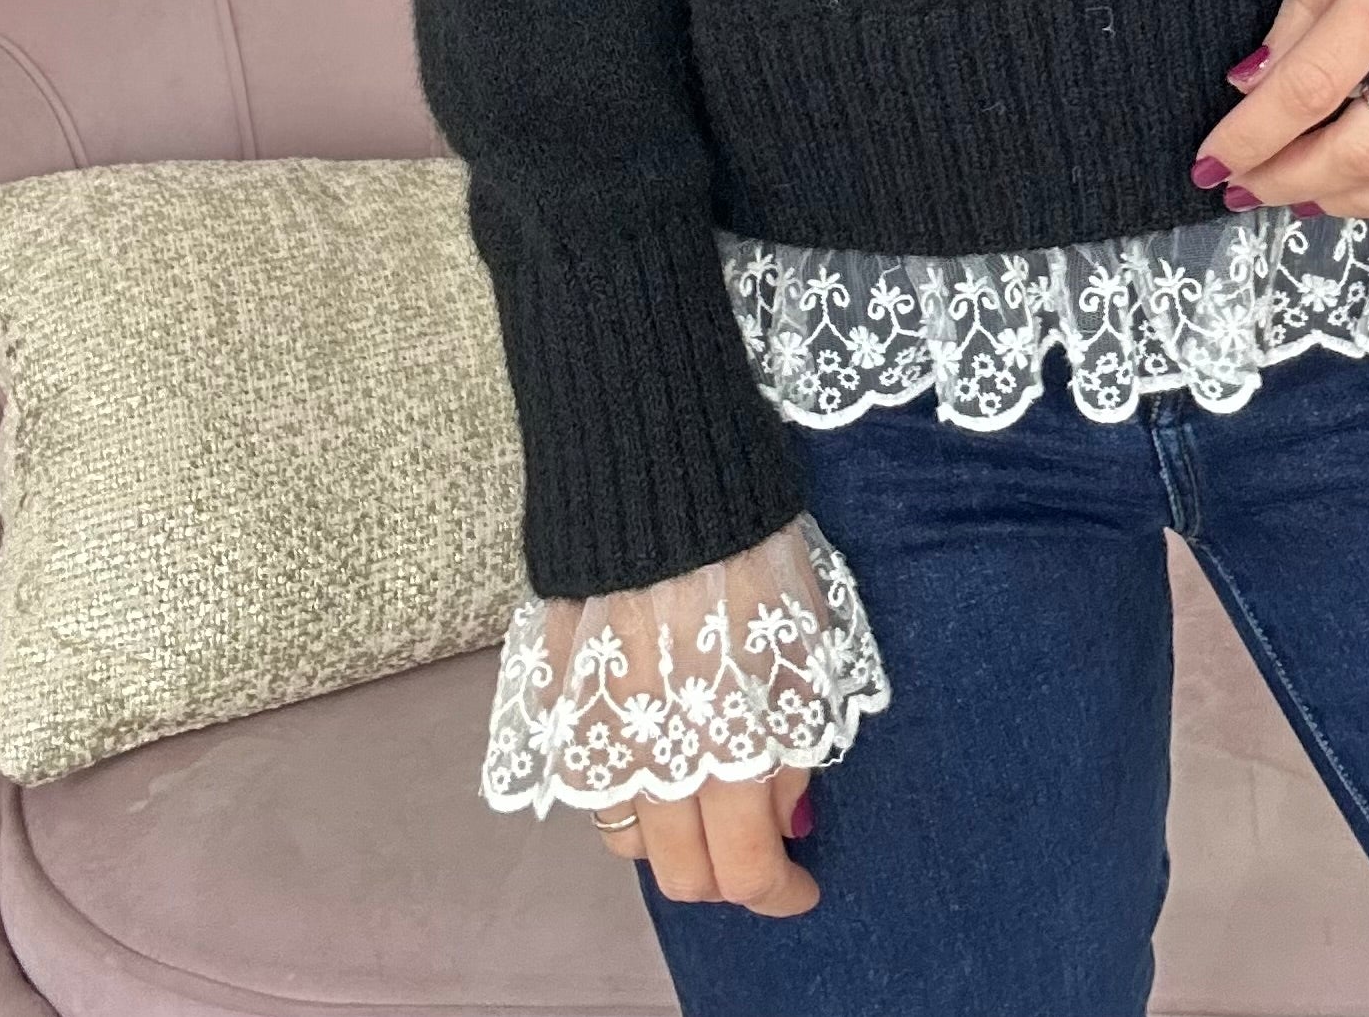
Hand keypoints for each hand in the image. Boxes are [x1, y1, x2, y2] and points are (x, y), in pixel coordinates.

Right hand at [535, 537, 834, 912]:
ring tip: (705, 798)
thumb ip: (798, 740)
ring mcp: (599, 732)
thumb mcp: (808, 641)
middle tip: (755, 845)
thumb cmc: (753, 548)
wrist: (658, 473)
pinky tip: (655, 755)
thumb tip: (788, 816)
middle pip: (682, 876)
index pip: (746, 872)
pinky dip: (624, 790)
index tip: (801, 886)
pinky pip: (587, 782)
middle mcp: (657, 755)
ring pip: (629, 839)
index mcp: (730, 742)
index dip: (780, 893)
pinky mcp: (560, 701)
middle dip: (727, 877)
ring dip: (672, 838)